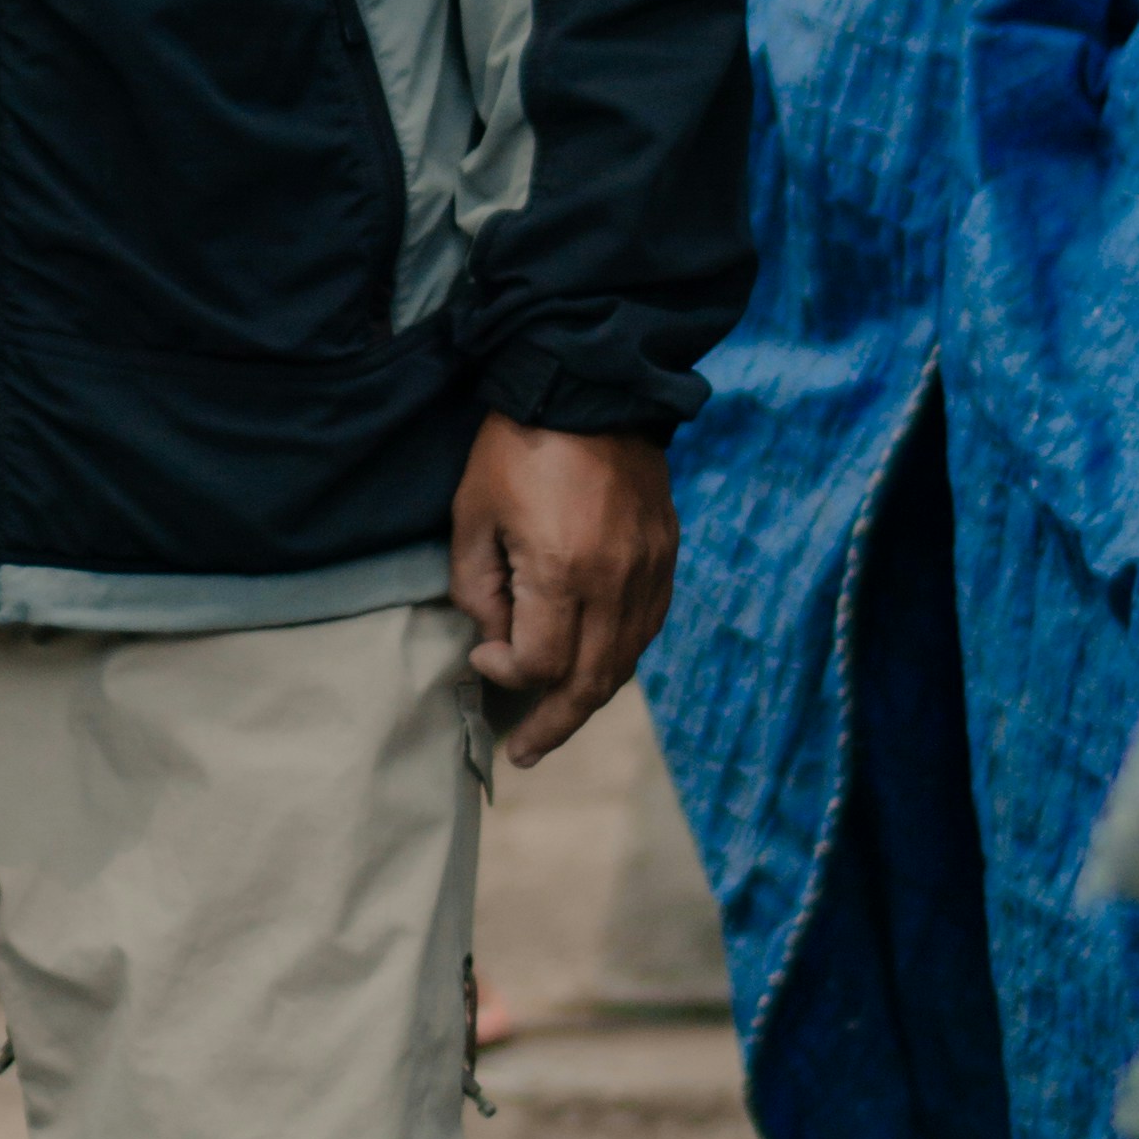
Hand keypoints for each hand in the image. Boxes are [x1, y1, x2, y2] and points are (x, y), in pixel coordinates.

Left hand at [448, 416, 676, 767]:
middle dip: (554, 725)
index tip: (481, 657)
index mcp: (562, 571)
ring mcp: (649, 571)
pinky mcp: (666, 556)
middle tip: (525, 753)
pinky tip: (595, 669)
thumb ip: (476, 587)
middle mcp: (615, 582)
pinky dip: (619, 659)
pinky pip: (647, 629)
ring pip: (625, 662)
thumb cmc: (516, 446)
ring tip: (557, 723)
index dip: (506, 674)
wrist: (589, 386)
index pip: (541, 664)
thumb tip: (495, 640)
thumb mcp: (472, 513)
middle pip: (591, 682)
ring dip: (590, 700)